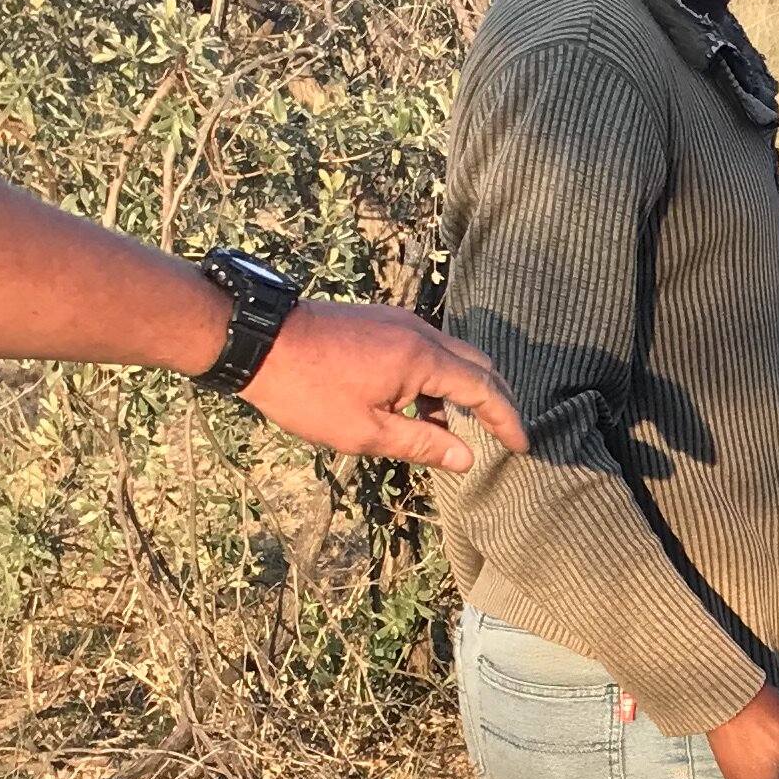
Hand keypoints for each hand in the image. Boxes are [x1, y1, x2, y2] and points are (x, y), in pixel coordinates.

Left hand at [237, 300, 529, 466]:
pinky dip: (436, 377)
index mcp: (421, 358)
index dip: (507, 420)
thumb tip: (466, 458)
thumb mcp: (365, 431)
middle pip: (477, 365)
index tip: (522, 446)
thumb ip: (422, 443)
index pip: (484, 390)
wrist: (256, 339)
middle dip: (495, 401)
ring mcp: (399, 322)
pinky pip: (425, 348)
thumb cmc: (306, 390)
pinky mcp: (380, 320)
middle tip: (503, 434)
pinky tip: (415, 405)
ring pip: (451, 355)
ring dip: (460, 391)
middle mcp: (419, 332)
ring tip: (449, 431)